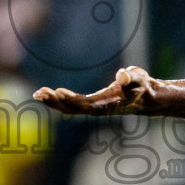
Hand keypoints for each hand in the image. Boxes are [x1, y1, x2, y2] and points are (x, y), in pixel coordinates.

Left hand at [35, 66, 157, 116]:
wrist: (147, 98)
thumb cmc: (143, 86)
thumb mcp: (140, 77)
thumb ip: (132, 77)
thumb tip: (122, 75)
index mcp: (107, 104)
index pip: (85, 104)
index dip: (71, 99)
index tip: (57, 92)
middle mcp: (98, 109)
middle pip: (72, 108)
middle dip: (55, 101)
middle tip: (38, 93)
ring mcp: (94, 108)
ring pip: (69, 108)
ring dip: (53, 102)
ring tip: (37, 94)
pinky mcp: (92, 105)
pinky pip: (72, 105)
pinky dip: (59, 100)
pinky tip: (48, 95)